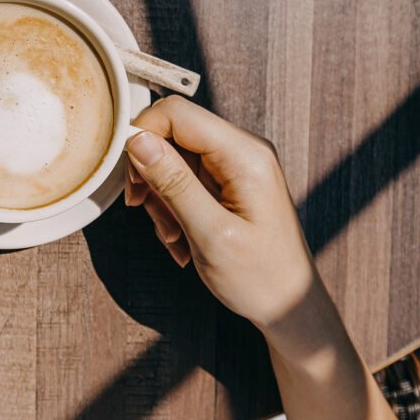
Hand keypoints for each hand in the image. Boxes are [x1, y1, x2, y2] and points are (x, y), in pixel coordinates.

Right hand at [124, 96, 314, 330]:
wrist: (289, 306)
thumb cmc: (260, 277)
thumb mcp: (210, 234)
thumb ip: (173, 182)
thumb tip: (138, 140)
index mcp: (245, 155)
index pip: (176, 114)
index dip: (142, 137)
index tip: (131, 180)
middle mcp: (242, 150)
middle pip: (170, 136)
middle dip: (151, 176)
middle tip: (147, 213)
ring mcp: (234, 166)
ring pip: (171, 161)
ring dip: (160, 199)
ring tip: (174, 236)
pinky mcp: (227, 182)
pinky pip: (183, 180)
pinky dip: (172, 208)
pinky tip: (182, 238)